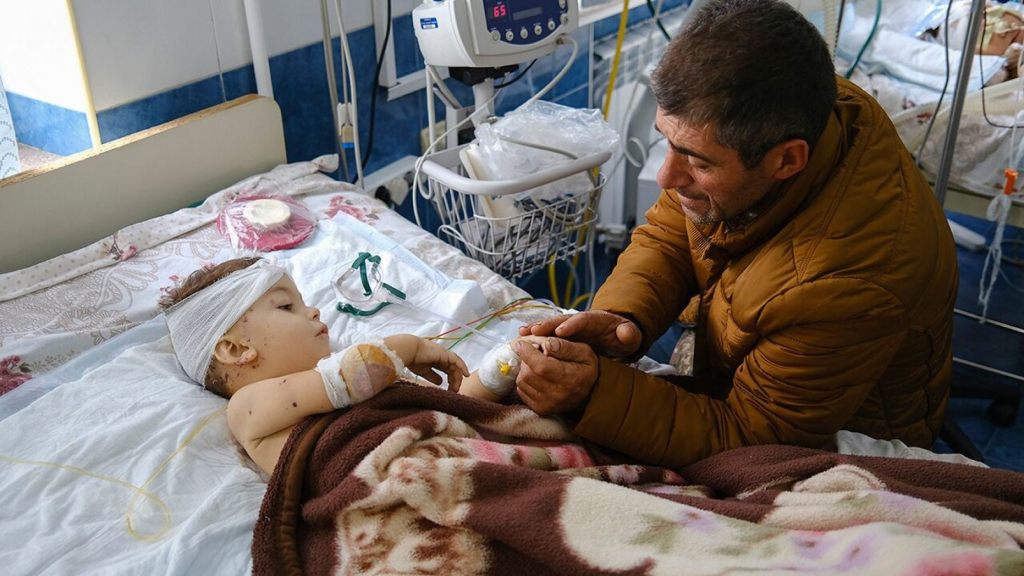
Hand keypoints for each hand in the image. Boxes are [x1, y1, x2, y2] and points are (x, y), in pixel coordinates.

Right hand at [384, 335, 469, 391]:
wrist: (408, 350)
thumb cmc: (412, 359)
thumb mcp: (424, 371)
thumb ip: (433, 376)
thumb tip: (441, 382)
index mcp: (436, 359)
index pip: (447, 369)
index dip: (450, 379)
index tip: (451, 390)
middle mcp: (442, 356)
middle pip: (452, 368)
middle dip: (455, 380)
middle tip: (454, 391)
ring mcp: (444, 354)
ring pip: (455, 366)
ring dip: (457, 377)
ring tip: (456, 388)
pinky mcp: (445, 354)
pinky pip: (457, 361)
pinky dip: (462, 367)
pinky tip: (465, 375)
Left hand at [514, 336, 597, 415]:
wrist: (591, 395)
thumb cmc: (586, 369)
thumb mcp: (585, 352)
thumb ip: (566, 347)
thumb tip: (546, 343)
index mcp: (570, 378)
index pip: (540, 366)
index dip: (527, 353)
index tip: (521, 343)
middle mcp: (557, 394)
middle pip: (528, 373)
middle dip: (526, 358)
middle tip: (534, 352)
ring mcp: (547, 404)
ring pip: (522, 381)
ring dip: (524, 369)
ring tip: (536, 363)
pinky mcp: (540, 409)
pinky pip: (521, 391)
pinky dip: (525, 380)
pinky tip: (535, 375)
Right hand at [519, 310, 641, 358]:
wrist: (616, 335)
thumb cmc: (623, 337)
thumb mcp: (631, 337)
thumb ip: (630, 334)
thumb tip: (625, 332)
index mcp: (596, 320)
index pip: (584, 320)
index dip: (572, 324)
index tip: (561, 330)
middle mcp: (580, 320)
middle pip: (562, 320)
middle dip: (548, 325)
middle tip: (534, 331)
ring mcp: (569, 326)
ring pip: (551, 326)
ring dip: (537, 328)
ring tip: (522, 333)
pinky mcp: (562, 333)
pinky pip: (547, 333)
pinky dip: (534, 334)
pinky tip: (521, 337)